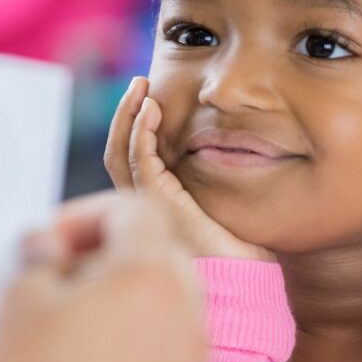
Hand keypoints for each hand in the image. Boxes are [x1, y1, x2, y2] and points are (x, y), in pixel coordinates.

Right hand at [0, 192, 208, 361]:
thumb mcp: (10, 299)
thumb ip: (42, 254)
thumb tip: (56, 247)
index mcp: (150, 280)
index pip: (137, 212)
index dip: (87, 215)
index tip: (50, 246)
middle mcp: (191, 328)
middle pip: (164, 268)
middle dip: (114, 266)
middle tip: (61, 294)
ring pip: (172, 330)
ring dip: (131, 325)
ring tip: (75, 355)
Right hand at [104, 76, 273, 260]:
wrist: (243, 278)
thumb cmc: (239, 249)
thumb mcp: (221, 202)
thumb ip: (211, 179)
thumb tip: (223, 147)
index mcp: (155, 205)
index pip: (130, 159)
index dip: (134, 126)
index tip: (149, 98)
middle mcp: (144, 206)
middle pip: (118, 152)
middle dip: (125, 114)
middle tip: (139, 84)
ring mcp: (148, 206)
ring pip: (121, 154)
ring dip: (128, 116)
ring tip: (141, 88)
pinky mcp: (159, 203)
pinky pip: (140, 161)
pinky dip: (141, 132)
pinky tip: (152, 110)